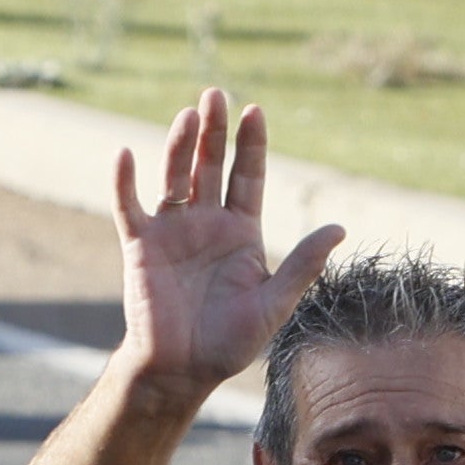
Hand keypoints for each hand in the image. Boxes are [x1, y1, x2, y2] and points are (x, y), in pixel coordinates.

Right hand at [110, 90, 342, 400]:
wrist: (181, 370)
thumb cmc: (229, 342)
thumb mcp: (275, 303)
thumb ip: (303, 264)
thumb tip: (339, 227)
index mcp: (241, 231)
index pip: (248, 176)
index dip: (252, 144)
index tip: (255, 111)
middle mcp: (206, 222)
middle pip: (211, 165)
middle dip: (214, 131)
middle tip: (216, 93)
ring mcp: (172, 230)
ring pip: (174, 176)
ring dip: (178, 146)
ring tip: (188, 116)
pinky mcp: (140, 245)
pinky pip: (130, 206)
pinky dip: (125, 181)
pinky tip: (126, 154)